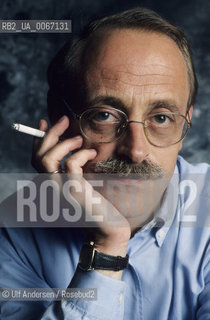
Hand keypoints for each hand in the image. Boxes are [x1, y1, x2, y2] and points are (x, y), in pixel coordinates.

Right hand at [32, 116, 130, 268]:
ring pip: (48, 159)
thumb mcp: (82, 183)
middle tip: (64, 119)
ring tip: (80, 139)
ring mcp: (61, 190)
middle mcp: (51, 188)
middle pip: (39, 157)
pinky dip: (81, 154)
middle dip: (50, 134)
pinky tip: (92, 153)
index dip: (39, 140)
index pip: (36, 160)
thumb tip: (72, 146)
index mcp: (52, 184)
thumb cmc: (97, 205)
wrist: (108, 227)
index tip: (46, 123)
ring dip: (64, 143)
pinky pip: (71, 164)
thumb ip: (73, 170)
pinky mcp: (74, 191)